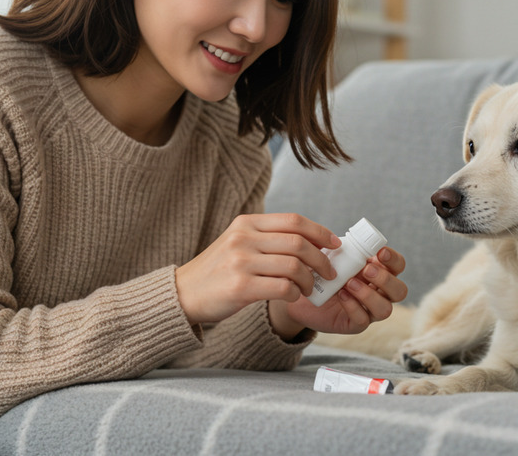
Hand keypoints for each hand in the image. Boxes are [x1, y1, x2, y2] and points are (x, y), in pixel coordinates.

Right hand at [175, 214, 339, 324]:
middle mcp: (243, 238)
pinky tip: (293, 296)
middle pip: (299, 243)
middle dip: (321, 259)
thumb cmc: (218, 270)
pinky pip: (283, 288)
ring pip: (295, 266)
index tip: (334, 244)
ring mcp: (241, 262)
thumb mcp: (238, 242)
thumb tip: (312, 242)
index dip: (320, 232)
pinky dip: (295, 294)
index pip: (294, 221)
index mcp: (246, 223)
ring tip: (309, 289)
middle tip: (329, 272)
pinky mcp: (240, 287)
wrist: (184, 293)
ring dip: (310, 281)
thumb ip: (268, 238)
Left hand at [269, 245, 407, 337]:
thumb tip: (337, 239)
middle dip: (386, 279)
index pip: (398, 266)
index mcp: (379, 271)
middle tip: (366, 269)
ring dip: (369, 295)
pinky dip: (353, 306)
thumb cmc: (321, 270)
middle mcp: (379, 292)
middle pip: (400, 291)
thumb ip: (340, 246)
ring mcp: (369, 310)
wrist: (301, 291)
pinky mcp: (354, 324)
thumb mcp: (331, 254)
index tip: (379, 252)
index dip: (394, 259)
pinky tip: (341, 295)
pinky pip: (363, 320)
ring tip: (349, 283)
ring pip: (385, 309)